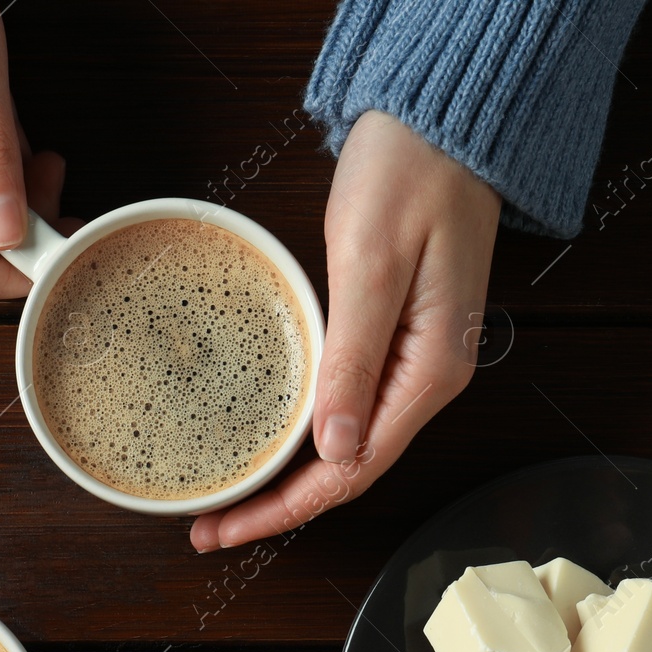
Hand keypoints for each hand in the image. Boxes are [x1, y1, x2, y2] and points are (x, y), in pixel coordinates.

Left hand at [191, 110, 501, 550]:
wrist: (443, 121)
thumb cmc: (411, 174)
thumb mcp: (372, 264)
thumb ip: (354, 359)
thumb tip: (335, 448)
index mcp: (431, 371)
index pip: (352, 470)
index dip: (285, 510)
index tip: (225, 529)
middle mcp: (430, 377)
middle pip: (350, 469)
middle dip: (280, 505)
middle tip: (208, 526)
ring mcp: (417, 359)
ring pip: (349, 443)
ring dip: (290, 477)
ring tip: (229, 498)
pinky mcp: (398, 335)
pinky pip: (350, 404)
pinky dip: (307, 435)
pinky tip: (272, 441)